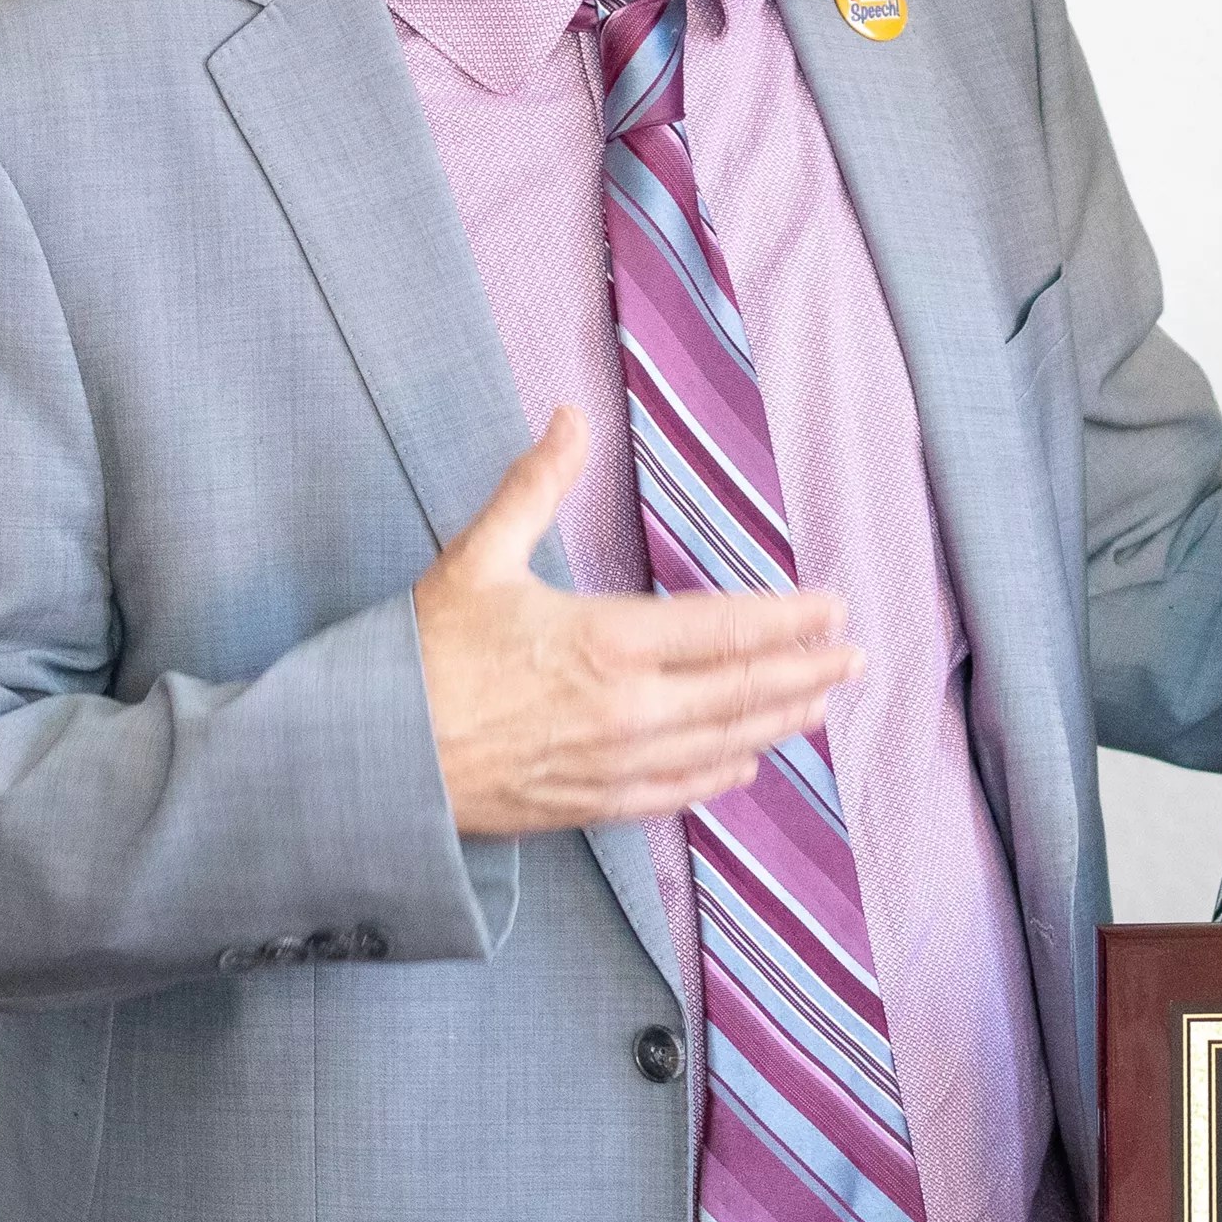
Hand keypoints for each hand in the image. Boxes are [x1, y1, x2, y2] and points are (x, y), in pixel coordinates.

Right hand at [413, 408, 863, 836]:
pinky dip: (719, 777)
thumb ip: (535, 487)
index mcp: (610, 642)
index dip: (791, 620)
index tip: (835, 609)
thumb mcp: (477, 558)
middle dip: (806, 672)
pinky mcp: (587, 805)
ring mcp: (613, 764)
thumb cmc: (418, 656)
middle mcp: (628, 710)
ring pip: (721, 746)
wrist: (366, 762)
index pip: (729, 629)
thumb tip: (568, 416)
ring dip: (777, 723)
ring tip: (820, 705)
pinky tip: (744, 767)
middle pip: (743, 691)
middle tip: (855, 659)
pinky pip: (674, 794)